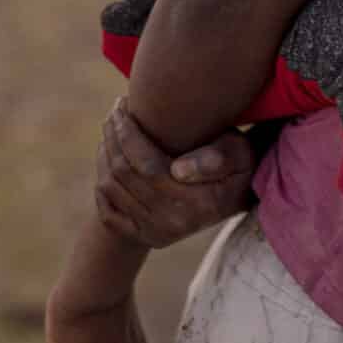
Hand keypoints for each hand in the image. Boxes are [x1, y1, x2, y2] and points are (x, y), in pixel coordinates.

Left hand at [93, 99, 253, 249]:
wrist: (238, 195)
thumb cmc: (239, 163)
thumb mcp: (240, 153)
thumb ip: (217, 157)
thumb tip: (179, 170)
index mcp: (199, 203)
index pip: (147, 165)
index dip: (128, 133)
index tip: (124, 105)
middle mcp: (174, 223)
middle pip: (124, 174)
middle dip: (113, 136)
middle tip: (115, 111)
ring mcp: (157, 233)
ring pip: (111, 188)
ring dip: (105, 154)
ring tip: (112, 129)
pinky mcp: (145, 237)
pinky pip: (107, 212)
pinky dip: (102, 185)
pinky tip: (109, 159)